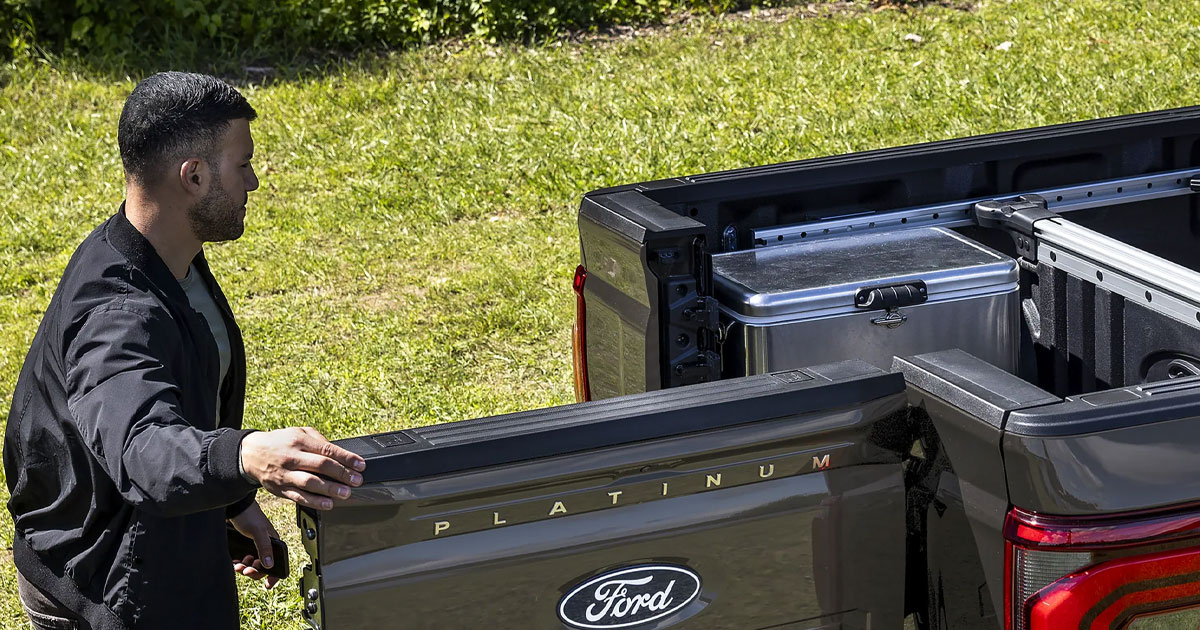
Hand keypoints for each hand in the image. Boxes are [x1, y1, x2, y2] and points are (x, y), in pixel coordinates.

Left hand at [229, 501, 280, 588]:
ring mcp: (253, 546)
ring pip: (252, 565)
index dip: (273, 575)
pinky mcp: (243, 546)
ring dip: (245, 568)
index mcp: (272, 542)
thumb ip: (264, 548)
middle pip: (263, 567)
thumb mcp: (258, 532)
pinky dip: (239, 564)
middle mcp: (264, 545)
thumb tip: (269, 564)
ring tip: (238, 565)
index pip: (277, 563)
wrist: (233, 507)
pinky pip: (243, 560)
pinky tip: (235, 562)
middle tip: (245, 571)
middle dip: (254, 572)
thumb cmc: (248, 515)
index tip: (268, 585)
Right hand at [240, 427, 365, 509]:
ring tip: (346, 493)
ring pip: (310, 483)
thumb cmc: (280, 442)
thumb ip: (319, 440)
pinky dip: (315, 502)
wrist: (251, 454)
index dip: (346, 458)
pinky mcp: (281, 489)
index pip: (327, 450)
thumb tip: (339, 452)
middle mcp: (292, 457)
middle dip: (342, 474)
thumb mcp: (298, 432)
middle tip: (357, 480)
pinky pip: (299, 497)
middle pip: (321, 466)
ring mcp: (286, 474)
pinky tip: (328, 504)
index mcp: (299, 441)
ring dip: (330, 489)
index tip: (360, 465)